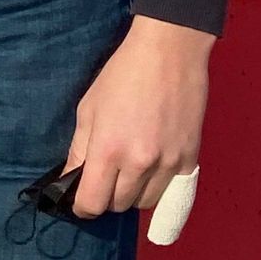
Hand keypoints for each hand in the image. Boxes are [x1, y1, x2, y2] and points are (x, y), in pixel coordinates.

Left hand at [65, 16, 212, 217]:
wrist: (170, 53)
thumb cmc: (123, 75)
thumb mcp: (89, 108)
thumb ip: (79, 149)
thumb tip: (70, 179)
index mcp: (108, 150)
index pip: (92, 203)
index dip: (81, 206)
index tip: (79, 199)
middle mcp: (139, 164)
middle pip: (118, 206)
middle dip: (106, 196)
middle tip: (105, 176)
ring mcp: (168, 165)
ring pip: (145, 203)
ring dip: (132, 194)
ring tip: (129, 170)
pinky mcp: (190, 160)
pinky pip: (170, 192)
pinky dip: (157, 186)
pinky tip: (151, 168)